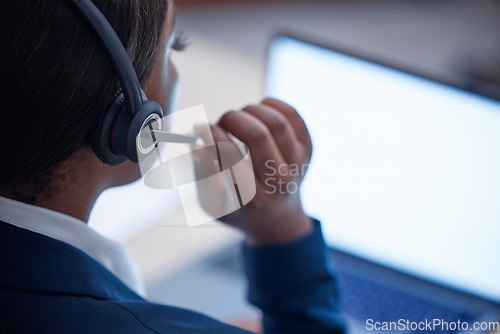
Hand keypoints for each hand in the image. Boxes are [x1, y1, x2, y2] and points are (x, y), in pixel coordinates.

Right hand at [193, 98, 312, 246]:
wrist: (277, 218)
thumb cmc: (239, 208)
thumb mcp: (213, 203)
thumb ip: (201, 174)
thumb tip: (196, 144)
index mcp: (253, 198)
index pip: (230, 157)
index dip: (211, 135)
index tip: (199, 128)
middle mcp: (279, 181)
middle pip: (257, 135)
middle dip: (231, 119)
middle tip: (221, 122)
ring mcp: (298, 164)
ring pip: (276, 121)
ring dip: (250, 110)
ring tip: (239, 117)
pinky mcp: (307, 149)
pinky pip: (292, 115)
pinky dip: (271, 106)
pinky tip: (257, 113)